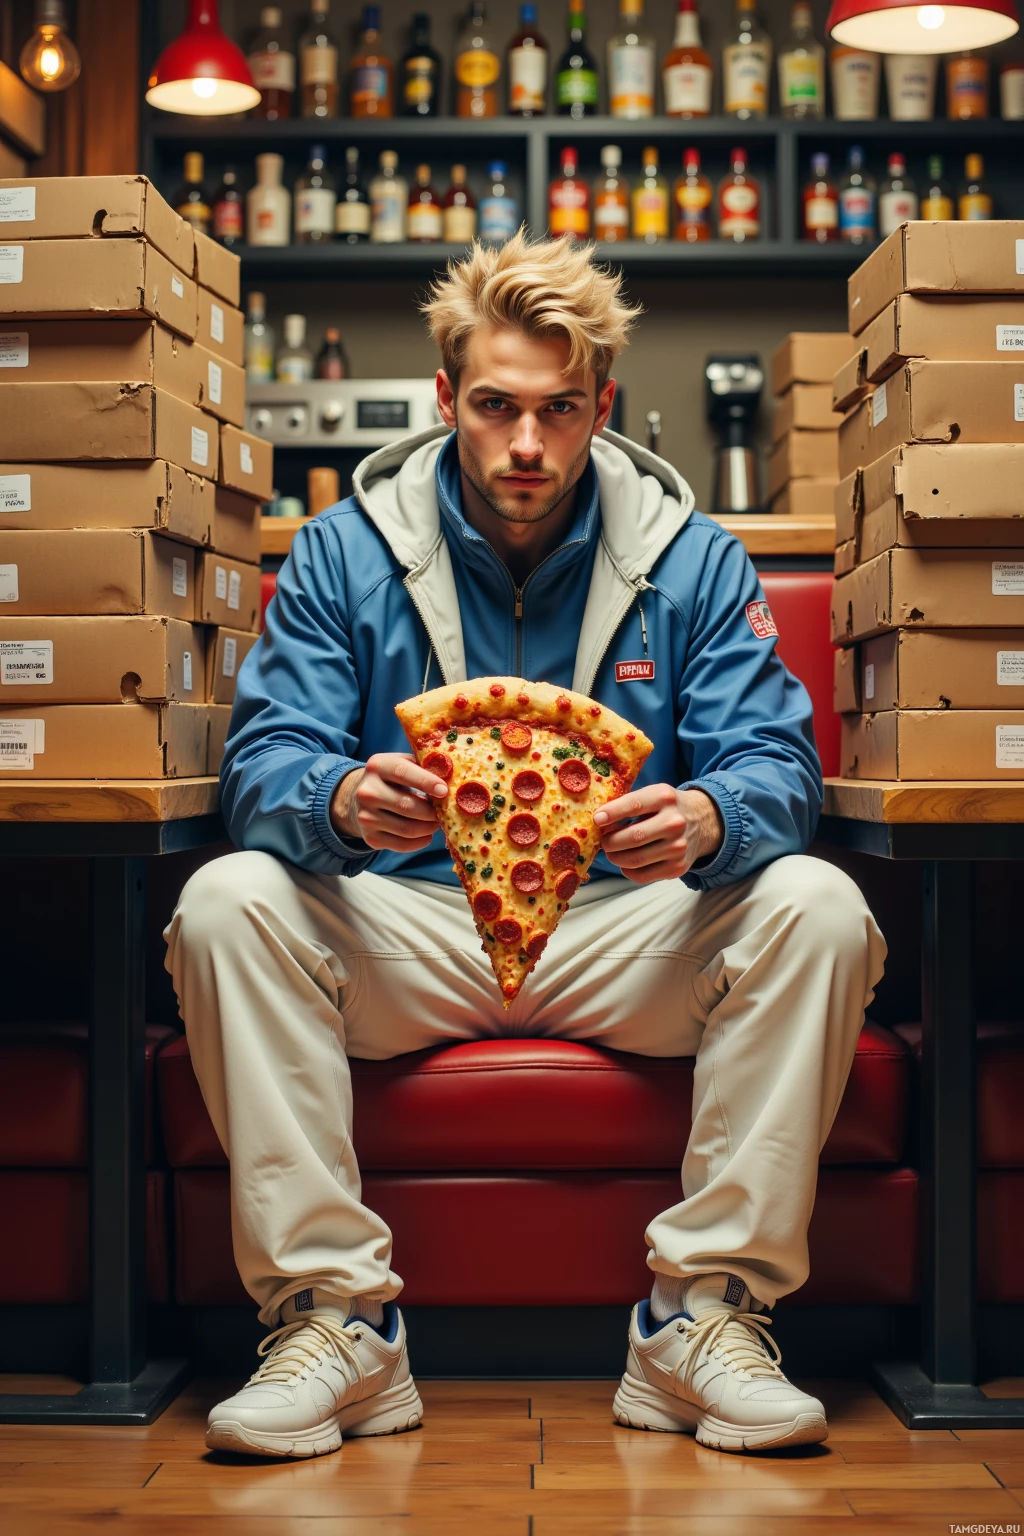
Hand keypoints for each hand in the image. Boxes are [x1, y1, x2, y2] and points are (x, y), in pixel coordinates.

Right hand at [330, 753, 447, 852]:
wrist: (359, 799)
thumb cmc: (392, 779)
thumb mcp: (401, 764)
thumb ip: (423, 766)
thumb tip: (452, 778)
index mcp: (377, 766)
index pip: (403, 772)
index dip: (426, 781)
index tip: (444, 791)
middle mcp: (367, 792)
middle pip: (406, 805)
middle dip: (431, 811)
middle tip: (445, 811)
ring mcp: (365, 816)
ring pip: (407, 829)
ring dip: (428, 828)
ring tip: (436, 822)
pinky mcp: (370, 837)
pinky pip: (402, 845)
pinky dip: (420, 841)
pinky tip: (426, 834)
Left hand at [594, 786, 723, 884]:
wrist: (703, 821)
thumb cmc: (667, 808)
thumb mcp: (654, 795)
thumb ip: (628, 804)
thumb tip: (599, 821)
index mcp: (665, 798)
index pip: (634, 805)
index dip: (612, 813)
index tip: (597, 820)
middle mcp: (674, 822)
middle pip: (632, 837)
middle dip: (609, 842)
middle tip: (604, 841)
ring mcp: (678, 847)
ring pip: (634, 859)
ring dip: (615, 857)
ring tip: (612, 851)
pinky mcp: (677, 868)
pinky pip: (641, 875)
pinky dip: (627, 870)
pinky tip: (627, 862)